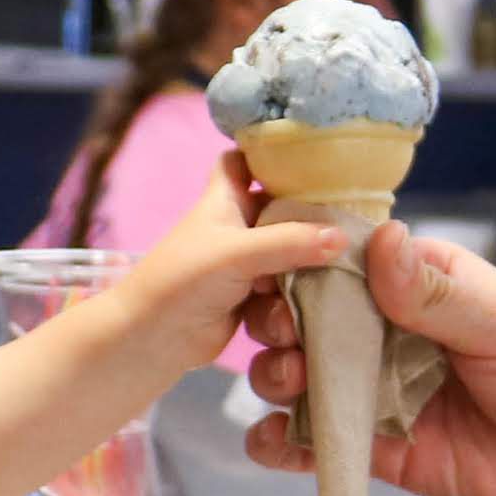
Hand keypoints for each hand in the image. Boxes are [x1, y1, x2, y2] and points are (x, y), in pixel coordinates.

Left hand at [86, 165, 338, 373]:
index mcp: (225, 199)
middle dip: (310, 229)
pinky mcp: (254, 301)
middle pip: (286, 213)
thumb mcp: (237, 252)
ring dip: (300, 279)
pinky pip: (287, 295)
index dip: (267, 154)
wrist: (151, 341)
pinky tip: (287, 319)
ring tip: (290, 295)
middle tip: (344, 235)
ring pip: (293, 260)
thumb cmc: (182, 280)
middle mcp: (239, 227)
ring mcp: (249, 265)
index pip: (243, 159)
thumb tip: (343, 237)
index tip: (308, 157)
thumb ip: (291, 241)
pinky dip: (290, 307)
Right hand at [236, 218, 495, 495]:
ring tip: (287, 385)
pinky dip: (284, 445)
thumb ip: (436, 293)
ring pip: (303, 378)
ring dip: (277, 379)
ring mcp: (379, 391)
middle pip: (309, 319)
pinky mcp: (378, 450)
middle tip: (282, 337)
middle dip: (279, 324)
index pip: (343, 261)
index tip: (273, 271)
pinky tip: (275, 443)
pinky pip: (317, 444)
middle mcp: (389, 332)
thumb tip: (382, 239)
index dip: (300, 264)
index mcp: (418, 283)